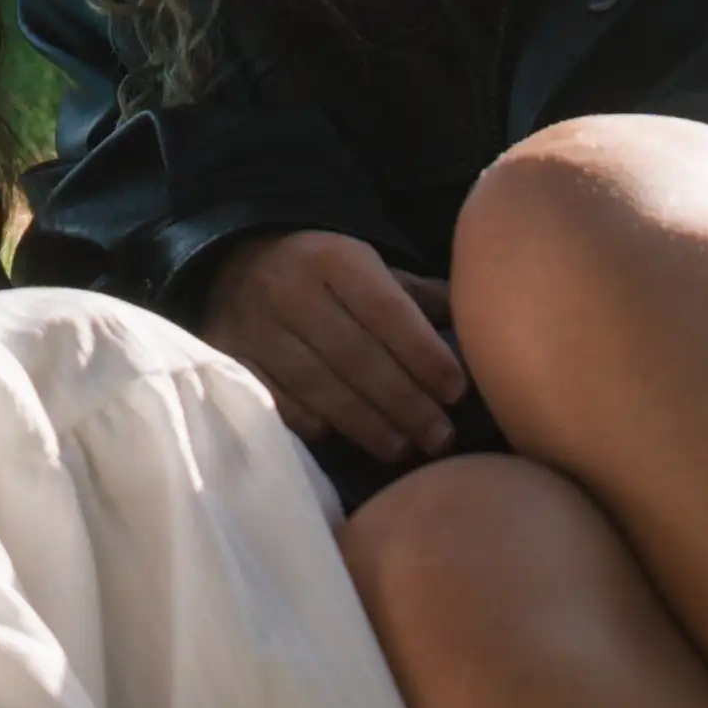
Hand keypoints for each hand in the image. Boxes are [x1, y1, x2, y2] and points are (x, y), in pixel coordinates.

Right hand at [194, 230, 468, 464]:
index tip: (457, 391)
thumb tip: (477, 323)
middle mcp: (291, 288)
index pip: (385, 310)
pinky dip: (311, 421)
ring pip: (316, 383)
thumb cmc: (322, 273)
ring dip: (365, 422)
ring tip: (403, 449)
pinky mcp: (231, 356)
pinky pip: (275, 398)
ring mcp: (256, 326)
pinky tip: (342, 439)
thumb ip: (416, 296)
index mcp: (334, 258)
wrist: (233, 263)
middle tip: (440, 436)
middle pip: (354, 354)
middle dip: (403, 400)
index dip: (423, 353)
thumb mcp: (367, 266)